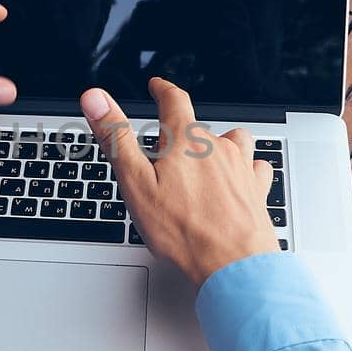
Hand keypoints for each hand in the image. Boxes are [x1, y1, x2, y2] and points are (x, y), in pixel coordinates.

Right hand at [80, 77, 279, 286]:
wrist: (233, 265)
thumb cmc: (183, 230)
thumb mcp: (136, 182)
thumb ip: (116, 137)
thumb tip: (95, 98)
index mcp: (187, 140)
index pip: (175, 100)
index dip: (163, 90)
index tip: (158, 86)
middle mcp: (219, 146)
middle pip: (200, 128)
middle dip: (183, 135)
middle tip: (167, 155)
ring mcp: (241, 166)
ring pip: (232, 141)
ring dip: (218, 146)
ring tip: (204, 163)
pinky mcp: (256, 188)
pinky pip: (254, 166)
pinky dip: (244, 168)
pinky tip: (236, 180)